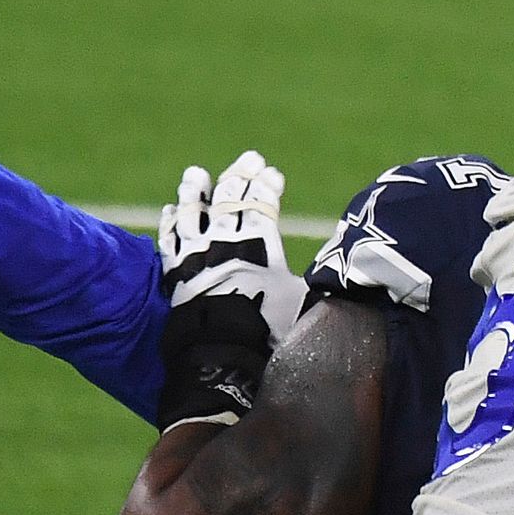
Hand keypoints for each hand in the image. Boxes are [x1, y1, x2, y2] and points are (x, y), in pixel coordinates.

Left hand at [156, 152, 307, 429]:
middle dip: (240, 176)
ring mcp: (195, 256)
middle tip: (249, 158)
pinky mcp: (174, 274)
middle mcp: (224, 242)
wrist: (222, 355)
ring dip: (196, 191)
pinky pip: (168, 241)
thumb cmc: (268, 331)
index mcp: (258, 245)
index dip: (267, 186)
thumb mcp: (302, 302)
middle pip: (230, 199)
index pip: (262, 204)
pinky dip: (170, 223)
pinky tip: (171, 212)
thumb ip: (315, 280)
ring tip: (198, 175)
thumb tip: (345, 272)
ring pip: (192, 212)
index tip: (273, 173)